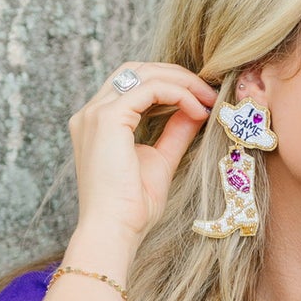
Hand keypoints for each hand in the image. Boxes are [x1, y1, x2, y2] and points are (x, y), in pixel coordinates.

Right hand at [67, 61, 219, 248]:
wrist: (114, 230)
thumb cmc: (132, 208)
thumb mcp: (160, 161)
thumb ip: (175, 132)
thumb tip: (197, 110)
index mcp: (97, 123)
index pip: (133, 83)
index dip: (170, 84)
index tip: (203, 101)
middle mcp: (90, 113)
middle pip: (137, 69)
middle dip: (177, 75)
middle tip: (209, 92)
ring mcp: (95, 113)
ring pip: (144, 73)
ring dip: (182, 82)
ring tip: (209, 100)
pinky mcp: (107, 118)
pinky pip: (150, 89)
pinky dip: (179, 94)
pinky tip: (198, 110)